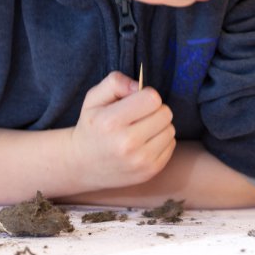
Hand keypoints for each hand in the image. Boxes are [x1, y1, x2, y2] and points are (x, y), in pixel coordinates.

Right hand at [70, 71, 175, 189]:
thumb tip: (139, 86)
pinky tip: (144, 143)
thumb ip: (115, 83)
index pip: (152, 99)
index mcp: (111, 122)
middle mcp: (126, 144)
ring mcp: (140, 161)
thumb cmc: (92, 127)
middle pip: (165, 113)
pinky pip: (171, 145)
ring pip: (170, 129)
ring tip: (141, 129)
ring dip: (159, 126)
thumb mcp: (93, 99)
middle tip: (140, 116)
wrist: (83, 165)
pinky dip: (161, 141)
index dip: (146, 96)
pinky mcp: (150, 171)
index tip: (137, 101)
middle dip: (155, 110)